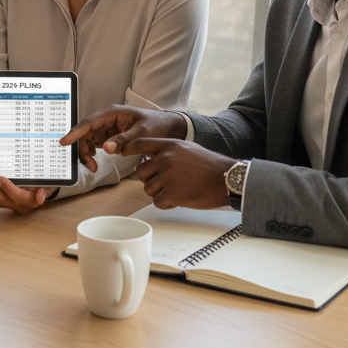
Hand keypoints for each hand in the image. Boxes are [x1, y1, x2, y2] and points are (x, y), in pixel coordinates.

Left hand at [0, 176, 57, 213]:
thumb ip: (45, 191)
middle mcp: (16, 203)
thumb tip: (40, 198)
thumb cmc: (45, 186)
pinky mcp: (1, 197)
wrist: (43, 190)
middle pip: (1, 197)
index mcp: (28, 200)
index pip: (17, 195)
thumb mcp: (48, 187)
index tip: (0, 178)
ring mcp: (8, 200)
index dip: (8, 187)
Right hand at [61, 105, 187, 158]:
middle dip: (82, 149)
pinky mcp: (109, 136)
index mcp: (112, 113)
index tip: (64, 142)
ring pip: (87, 140)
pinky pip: (94, 144)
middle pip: (85, 133)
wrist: (168, 127)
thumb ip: (124, 141)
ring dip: (86, 153)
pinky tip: (95, 161)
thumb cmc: (156, 125)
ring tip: (94, 167)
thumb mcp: (141, 133)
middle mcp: (106, 119)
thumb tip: (106, 148)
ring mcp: (106, 128)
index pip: (88, 123)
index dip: (75, 133)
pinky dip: (91, 153)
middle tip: (91, 166)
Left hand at [115, 138, 234, 209]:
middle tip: (165, 182)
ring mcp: (167, 176)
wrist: (226, 179)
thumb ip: (168, 150)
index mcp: (169, 145)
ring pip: (148, 189)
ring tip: (177, 190)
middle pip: (140, 172)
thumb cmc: (209, 165)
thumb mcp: (187, 148)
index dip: (128, 149)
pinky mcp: (172, 194)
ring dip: (159, 193)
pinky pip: (157, 202)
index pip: (139, 143)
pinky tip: (179, 198)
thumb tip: (150, 157)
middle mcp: (165, 159)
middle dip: (150, 180)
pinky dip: (166, 203)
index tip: (122, 153)